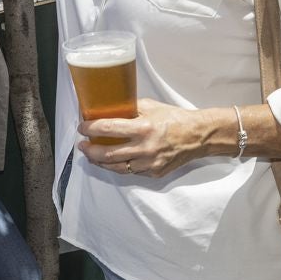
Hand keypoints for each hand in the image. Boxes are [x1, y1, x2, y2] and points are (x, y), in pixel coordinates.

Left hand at [78, 99, 206, 177]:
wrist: (198, 136)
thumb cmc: (175, 118)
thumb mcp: (151, 107)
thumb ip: (130, 109)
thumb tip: (109, 109)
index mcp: (143, 128)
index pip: (109, 129)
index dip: (91, 129)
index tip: (82, 127)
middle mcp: (145, 148)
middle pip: (108, 154)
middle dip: (90, 150)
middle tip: (82, 145)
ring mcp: (149, 163)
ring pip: (116, 168)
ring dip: (100, 162)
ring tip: (91, 155)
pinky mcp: (154, 173)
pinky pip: (131, 171)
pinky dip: (118, 166)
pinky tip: (111, 161)